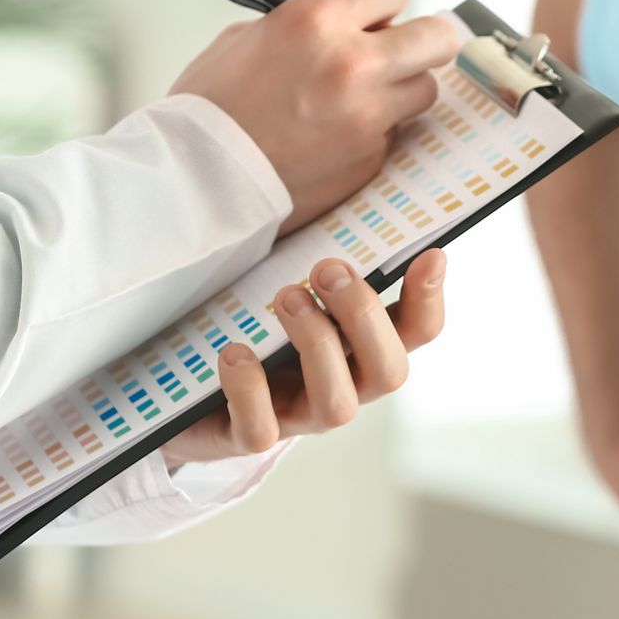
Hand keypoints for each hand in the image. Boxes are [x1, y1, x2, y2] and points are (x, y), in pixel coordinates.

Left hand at [160, 250, 446, 464]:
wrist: (189, 393)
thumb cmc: (257, 328)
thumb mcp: (299, 292)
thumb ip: (332, 262)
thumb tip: (358, 182)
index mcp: (363, 348)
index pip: (419, 332)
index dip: (430, 299)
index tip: (429, 255)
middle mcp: (344, 386)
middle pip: (389, 372)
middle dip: (362, 315)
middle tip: (326, 269)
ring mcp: (298, 417)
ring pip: (337, 406)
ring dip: (317, 345)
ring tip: (285, 297)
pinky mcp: (247, 436)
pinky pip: (260, 431)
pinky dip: (249, 389)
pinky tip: (235, 352)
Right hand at [171, 0, 463, 234]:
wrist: (195, 181)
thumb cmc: (208, 111)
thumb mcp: (245, 40)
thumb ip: (306, 28)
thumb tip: (345, 28)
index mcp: (316, 20)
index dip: (381, 3)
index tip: (375, 16)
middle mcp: (353, 64)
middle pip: (437, 37)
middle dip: (424, 40)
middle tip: (406, 50)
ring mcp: (367, 116)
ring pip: (424, 89)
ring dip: (402, 89)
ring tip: (363, 99)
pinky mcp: (370, 159)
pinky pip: (393, 134)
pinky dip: (374, 133)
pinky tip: (336, 139)